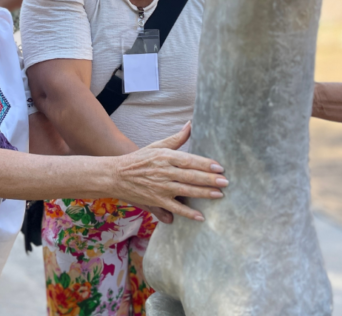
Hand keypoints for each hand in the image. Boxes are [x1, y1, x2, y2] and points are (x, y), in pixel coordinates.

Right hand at [113, 122, 227, 221]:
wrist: (115, 175)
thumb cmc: (138, 159)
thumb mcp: (157, 146)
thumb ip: (176, 138)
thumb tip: (191, 124)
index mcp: (165, 157)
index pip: (189, 160)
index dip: (205, 164)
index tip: (219, 167)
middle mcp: (163, 172)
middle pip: (190, 176)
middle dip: (209, 179)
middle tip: (225, 182)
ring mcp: (160, 187)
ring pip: (186, 191)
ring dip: (203, 193)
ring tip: (219, 195)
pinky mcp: (156, 200)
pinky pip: (175, 208)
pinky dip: (187, 213)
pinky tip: (201, 216)